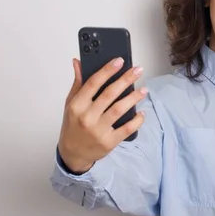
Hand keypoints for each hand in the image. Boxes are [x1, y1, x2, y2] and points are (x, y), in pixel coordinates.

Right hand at [57, 57, 146, 172]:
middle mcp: (87, 117)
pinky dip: (137, 120)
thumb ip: (77, 83)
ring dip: (134, 98)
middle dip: (126, 80)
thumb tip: (78, 62)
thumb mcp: (70, 104)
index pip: (93, 83)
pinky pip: (127, 129)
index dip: (107, 70)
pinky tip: (142, 112)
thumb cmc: (73, 125)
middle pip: (110, 94)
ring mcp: (99, 130)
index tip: (119, 61)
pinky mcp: (109, 142)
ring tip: (144, 90)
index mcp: (77, 105)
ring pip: (120, 109)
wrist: (73, 154)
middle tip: (138, 70)